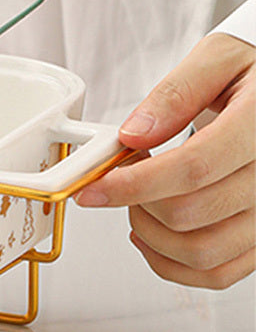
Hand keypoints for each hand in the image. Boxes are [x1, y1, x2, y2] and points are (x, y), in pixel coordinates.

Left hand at [75, 33, 254, 287]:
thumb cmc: (254, 71)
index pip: (194, 168)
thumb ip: (175, 94)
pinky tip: (152, 233)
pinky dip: (173, 264)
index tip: (92, 187)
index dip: (134, 183)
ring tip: (136, 202)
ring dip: (151, 237)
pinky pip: (219, 272)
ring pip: (204, 254)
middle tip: (118, 178)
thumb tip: (133, 134)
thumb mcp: (217, 59)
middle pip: (192, 215)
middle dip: (136, 203)